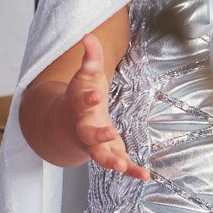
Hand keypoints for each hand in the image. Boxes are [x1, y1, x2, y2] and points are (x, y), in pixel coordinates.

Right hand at [64, 33, 149, 179]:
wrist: (68, 125)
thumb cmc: (80, 97)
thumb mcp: (86, 75)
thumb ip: (89, 57)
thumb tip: (87, 35)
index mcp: (79, 108)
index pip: (82, 103)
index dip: (88, 99)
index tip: (95, 96)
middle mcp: (85, 129)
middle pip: (88, 135)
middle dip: (98, 135)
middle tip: (109, 133)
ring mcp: (96, 145)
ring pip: (100, 156)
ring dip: (111, 161)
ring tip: (121, 167)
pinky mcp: (109, 154)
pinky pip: (119, 165)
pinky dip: (131, 172)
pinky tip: (145, 176)